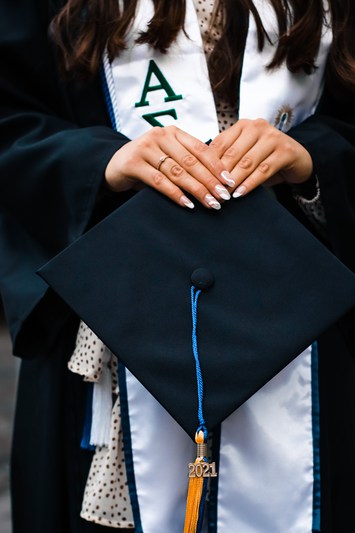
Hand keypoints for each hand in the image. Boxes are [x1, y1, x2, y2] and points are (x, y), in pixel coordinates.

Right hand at [105, 126, 235, 208]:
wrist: (113, 165)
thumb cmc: (147, 164)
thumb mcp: (168, 157)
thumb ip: (187, 161)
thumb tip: (218, 180)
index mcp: (173, 132)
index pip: (201, 148)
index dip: (217, 166)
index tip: (230, 182)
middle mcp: (160, 135)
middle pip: (191, 161)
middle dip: (210, 181)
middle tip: (224, 197)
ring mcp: (145, 148)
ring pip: (177, 171)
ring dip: (196, 189)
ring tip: (210, 203)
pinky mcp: (133, 163)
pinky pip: (159, 181)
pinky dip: (175, 193)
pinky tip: (187, 204)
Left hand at [209, 119, 312, 196]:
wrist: (297, 160)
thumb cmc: (265, 158)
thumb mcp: (244, 155)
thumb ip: (227, 159)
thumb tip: (202, 175)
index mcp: (243, 126)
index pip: (220, 144)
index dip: (209, 164)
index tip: (201, 181)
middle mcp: (257, 127)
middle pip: (232, 154)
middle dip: (220, 175)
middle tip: (211, 192)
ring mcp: (273, 137)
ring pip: (247, 162)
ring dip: (234, 181)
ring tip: (224, 195)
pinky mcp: (285, 151)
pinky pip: (263, 170)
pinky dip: (250, 183)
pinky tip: (240, 194)